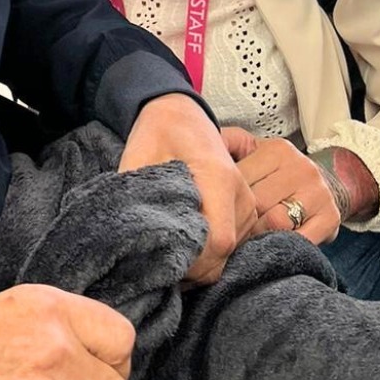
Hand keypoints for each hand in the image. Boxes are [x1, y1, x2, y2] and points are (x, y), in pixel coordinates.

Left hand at [119, 94, 256, 285]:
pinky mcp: (247, 209)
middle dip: (191, 267)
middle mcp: (242, 192)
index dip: (191, 262)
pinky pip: (233, 245)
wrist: (179, 112)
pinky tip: (185, 242)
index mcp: (218, 177)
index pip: (218, 240)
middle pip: (225, 253)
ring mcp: (248, 202)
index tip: (161, 262)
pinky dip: (209, 252)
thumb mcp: (139, 159)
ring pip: (229, 253)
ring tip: (167, 249)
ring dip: (200, 261)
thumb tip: (131, 240)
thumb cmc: (157, 132)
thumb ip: (139, 199)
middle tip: (156, 262)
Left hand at [221, 127, 340, 244]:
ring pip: (276, 222)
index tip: (216, 207)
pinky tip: (271, 246)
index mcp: (277, 149)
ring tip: (247, 239)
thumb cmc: (277, 172)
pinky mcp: (331, 218)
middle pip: (257, 202)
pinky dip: (282, 246)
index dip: (226, 197)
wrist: (327, 184)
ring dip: (258, 235)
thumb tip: (199, 138)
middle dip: (240, 219)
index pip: (241, 177)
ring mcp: (319, 193)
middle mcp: (301, 168)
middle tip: (227, 229)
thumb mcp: (254, 152)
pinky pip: (300, 240)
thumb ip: (227, 145)